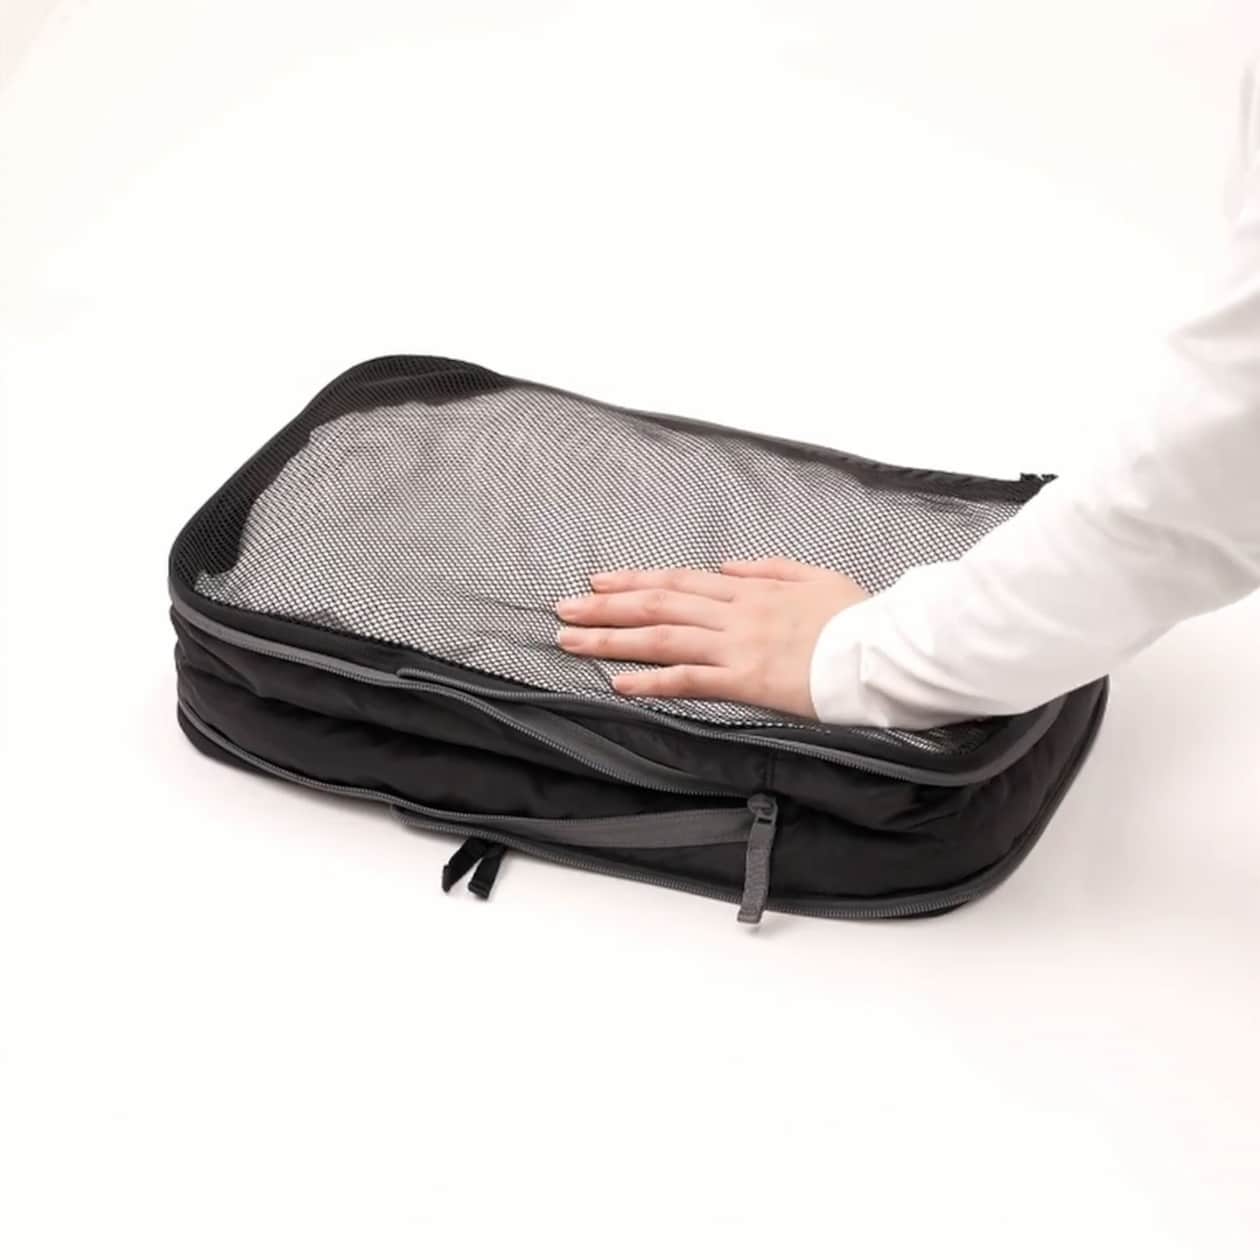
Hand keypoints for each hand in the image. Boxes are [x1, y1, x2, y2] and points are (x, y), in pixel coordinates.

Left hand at [554, 557, 869, 718]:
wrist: (883, 649)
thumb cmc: (857, 617)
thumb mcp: (814, 575)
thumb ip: (768, 568)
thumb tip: (728, 565)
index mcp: (750, 589)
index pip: (678, 582)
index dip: (634, 581)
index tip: (599, 581)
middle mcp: (734, 613)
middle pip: (657, 605)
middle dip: (605, 606)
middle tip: (564, 608)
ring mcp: (737, 646)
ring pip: (661, 638)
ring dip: (611, 638)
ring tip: (572, 640)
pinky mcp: (746, 681)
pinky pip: (689, 680)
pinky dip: (650, 681)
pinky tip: (618, 683)